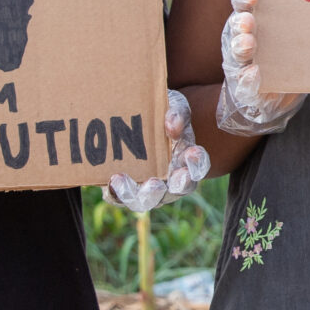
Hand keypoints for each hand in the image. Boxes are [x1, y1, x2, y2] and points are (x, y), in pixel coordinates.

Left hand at [107, 89, 211, 210]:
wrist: (138, 121)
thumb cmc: (163, 116)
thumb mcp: (174, 107)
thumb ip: (178, 114)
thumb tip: (172, 127)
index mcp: (187, 161)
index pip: (198, 168)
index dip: (197, 165)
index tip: (191, 153)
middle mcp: (171, 181)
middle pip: (172, 193)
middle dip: (164, 190)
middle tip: (154, 183)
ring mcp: (148, 189)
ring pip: (144, 201)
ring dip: (133, 194)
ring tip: (121, 180)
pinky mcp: (123, 189)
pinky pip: (118, 197)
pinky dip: (114, 191)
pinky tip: (111, 179)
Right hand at [216, 0, 306, 136]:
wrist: (279, 93)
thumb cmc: (289, 53)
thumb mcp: (296, 33)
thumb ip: (306, 18)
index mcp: (254, 17)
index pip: (243, 1)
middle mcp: (244, 35)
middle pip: (237, 24)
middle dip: (242, 21)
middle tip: (249, 22)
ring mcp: (242, 59)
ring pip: (237, 50)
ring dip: (241, 46)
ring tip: (249, 44)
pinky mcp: (245, 83)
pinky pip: (243, 80)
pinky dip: (248, 76)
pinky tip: (254, 72)